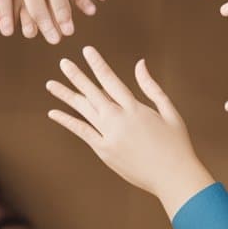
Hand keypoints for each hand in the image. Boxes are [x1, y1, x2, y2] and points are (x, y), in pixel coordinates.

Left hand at [46, 46, 213, 216]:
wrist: (173, 178)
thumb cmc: (176, 144)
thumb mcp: (169, 112)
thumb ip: (151, 87)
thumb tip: (140, 63)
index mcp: (136, 108)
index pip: (111, 80)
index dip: (98, 64)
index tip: (87, 50)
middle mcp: (120, 120)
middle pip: (93, 93)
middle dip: (77, 76)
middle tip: (63, 62)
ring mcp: (110, 136)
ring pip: (84, 111)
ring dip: (66, 96)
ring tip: (50, 84)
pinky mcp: (105, 151)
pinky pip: (82, 132)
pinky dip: (68, 122)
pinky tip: (54, 113)